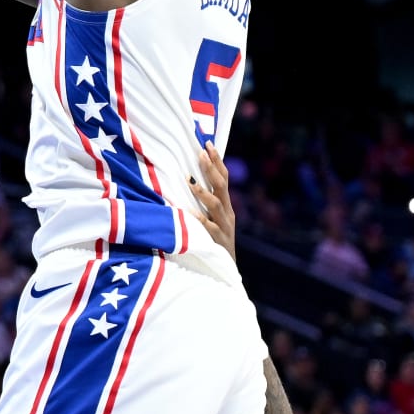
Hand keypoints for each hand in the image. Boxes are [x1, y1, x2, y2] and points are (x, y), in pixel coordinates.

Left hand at [188, 143, 235, 260]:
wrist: (226, 270)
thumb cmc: (213, 241)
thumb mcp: (211, 218)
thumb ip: (203, 201)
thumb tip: (186, 179)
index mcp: (226, 205)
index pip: (223, 178)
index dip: (217, 160)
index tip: (207, 142)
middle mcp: (227, 213)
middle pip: (222, 186)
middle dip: (211, 168)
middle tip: (200, 153)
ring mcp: (224, 227)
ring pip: (216, 205)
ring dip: (203, 191)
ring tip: (189, 180)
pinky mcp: (218, 241)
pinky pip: (209, 228)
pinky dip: (200, 219)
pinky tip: (189, 211)